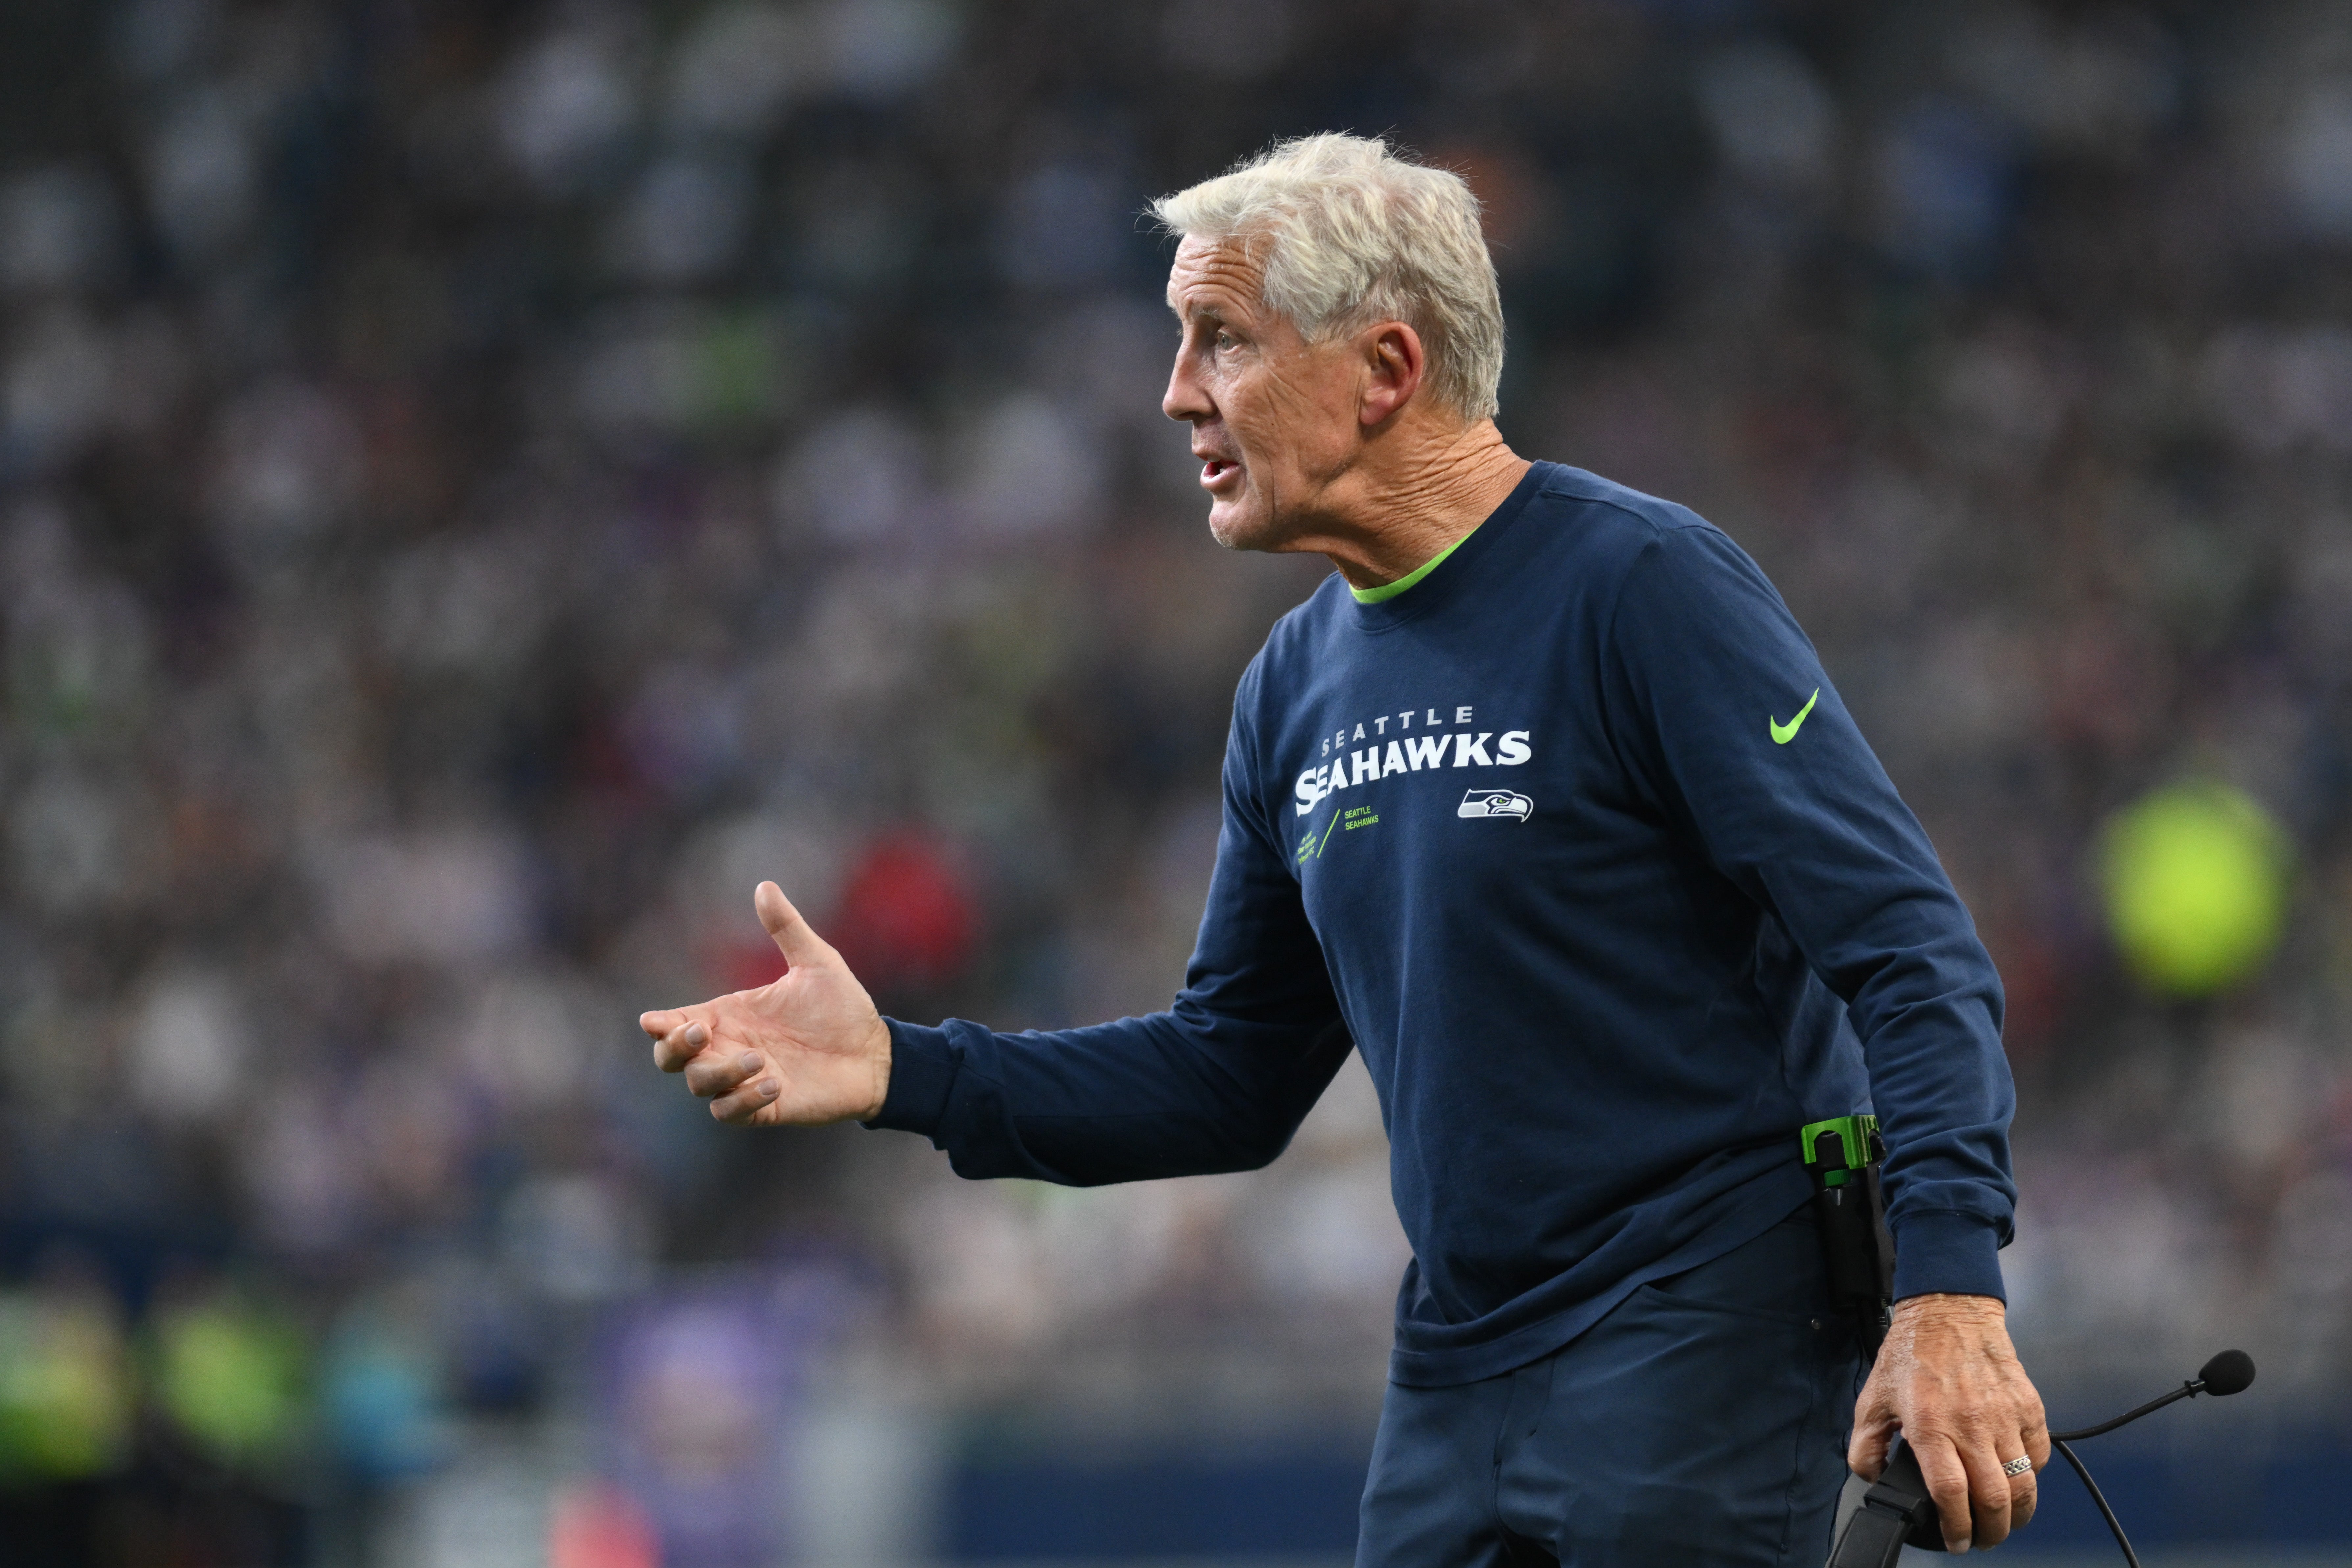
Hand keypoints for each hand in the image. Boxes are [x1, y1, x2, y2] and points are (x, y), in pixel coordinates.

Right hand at [639, 882, 892, 1125]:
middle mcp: (730, 1048)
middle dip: (674, 1048)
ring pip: (701, 1085)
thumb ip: (787, 928)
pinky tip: (774, 1086)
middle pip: (673, 1059)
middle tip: (700, 1032)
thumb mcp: (816, 962)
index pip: (677, 1023)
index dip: (660, 1025)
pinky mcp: (764, 1108)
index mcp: (731, 1015)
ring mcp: (744, 1080)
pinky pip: (731, 1112)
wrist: (875, 1052)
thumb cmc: (842, 1009)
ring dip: (722, 1072)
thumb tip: (765, 885)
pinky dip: (744, 1100)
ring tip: (761, 1060)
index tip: (655, 1020)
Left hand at [1849, 1293, 2047, 1552]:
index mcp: (1931, 1425)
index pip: (1950, 1492)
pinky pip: (2038, 1455)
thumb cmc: (1909, 1355)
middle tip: (1982, 1539)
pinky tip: (2015, 1480)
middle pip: (1994, 1498)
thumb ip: (1865, 1445)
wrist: (1948, 1312)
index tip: (1954, 1541)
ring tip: (2003, 1522)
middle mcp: (1971, 1424)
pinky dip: (2031, 1476)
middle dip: (1991, 1531)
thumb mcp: (1872, 1399)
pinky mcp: (2028, 1407)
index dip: (1955, 1526)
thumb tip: (1871, 1478)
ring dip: (2017, 1513)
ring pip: (2023, 1484)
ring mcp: (2005, 1416)